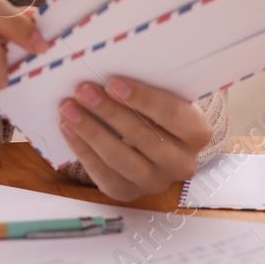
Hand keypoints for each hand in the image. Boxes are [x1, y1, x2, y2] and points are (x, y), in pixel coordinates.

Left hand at [57, 76, 212, 201]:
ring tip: (68, 108)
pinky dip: (82, 149)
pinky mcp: (129, 192)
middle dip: (109, 112)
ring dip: (90, 131)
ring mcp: (156, 182)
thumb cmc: (157, 111)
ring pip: (121, 159)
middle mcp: (181, 162)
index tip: (112, 82)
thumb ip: (147, 88)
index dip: (142, 98)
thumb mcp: (164, 97)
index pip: (172, 114)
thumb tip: (108, 71)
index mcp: (197, 132)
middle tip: (83, 91)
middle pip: (144, 137)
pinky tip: (67, 128)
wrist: (160, 144)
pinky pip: (103, 173)